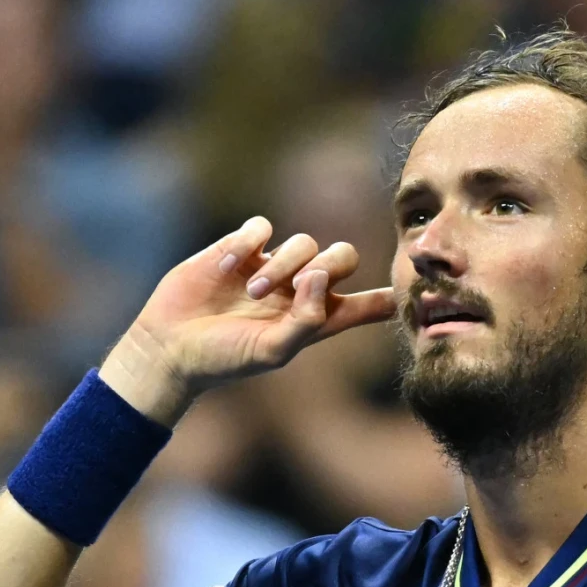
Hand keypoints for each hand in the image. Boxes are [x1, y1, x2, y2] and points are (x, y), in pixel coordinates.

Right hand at [100, 217, 395, 424]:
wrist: (170, 347)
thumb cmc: (224, 358)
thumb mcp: (273, 351)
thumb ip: (308, 319)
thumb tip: (322, 275)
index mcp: (317, 320)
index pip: (367, 305)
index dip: (389, 297)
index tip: (416, 289)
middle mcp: (300, 290)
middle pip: (344, 257)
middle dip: (330, 265)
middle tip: (300, 285)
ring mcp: (271, 266)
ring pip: (304, 241)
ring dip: (281, 264)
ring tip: (253, 291)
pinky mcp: (239, 248)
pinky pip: (261, 227)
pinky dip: (247, 243)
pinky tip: (227, 268)